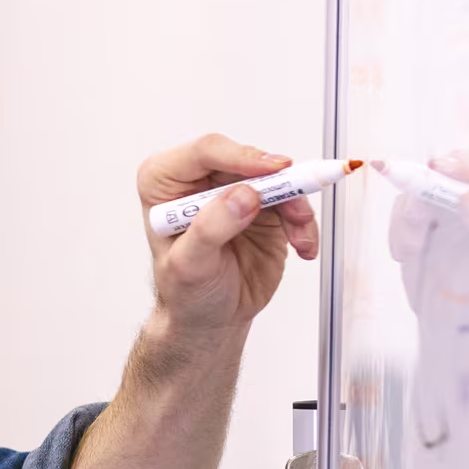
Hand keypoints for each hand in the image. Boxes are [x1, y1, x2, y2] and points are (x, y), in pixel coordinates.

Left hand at [137, 133, 319, 335]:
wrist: (210, 317)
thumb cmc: (186, 291)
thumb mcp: (188, 266)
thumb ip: (210, 228)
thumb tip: (244, 194)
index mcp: (165, 182)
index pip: (205, 152)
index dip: (240, 156)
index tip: (271, 170)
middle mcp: (200, 179)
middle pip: (247, 160)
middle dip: (278, 184)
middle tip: (296, 208)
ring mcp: (234, 190)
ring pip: (277, 178)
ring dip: (296, 206)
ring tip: (300, 239)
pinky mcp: (263, 206)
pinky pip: (294, 200)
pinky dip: (304, 222)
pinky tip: (303, 247)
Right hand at [390, 141, 468, 325]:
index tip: (446, 171)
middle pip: (461, 161)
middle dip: (433, 180)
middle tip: (417, 204)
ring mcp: (458, 198)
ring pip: (426, 181)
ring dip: (411, 210)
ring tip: (412, 245)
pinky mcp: (428, 212)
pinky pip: (406, 204)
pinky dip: (400, 226)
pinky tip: (407, 251)